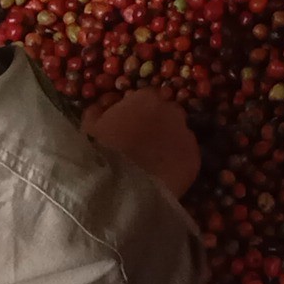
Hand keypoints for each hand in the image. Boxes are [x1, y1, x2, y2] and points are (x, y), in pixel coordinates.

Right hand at [87, 86, 201, 199]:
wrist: (118, 187)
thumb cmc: (99, 151)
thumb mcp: (89, 125)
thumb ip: (101, 109)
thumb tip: (106, 105)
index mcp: (148, 98)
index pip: (149, 96)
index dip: (139, 110)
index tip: (130, 122)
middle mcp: (173, 111)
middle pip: (168, 113)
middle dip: (158, 124)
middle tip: (143, 142)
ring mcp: (187, 136)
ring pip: (179, 136)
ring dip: (169, 143)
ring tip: (154, 162)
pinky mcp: (194, 160)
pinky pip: (186, 158)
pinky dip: (177, 163)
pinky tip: (164, 175)